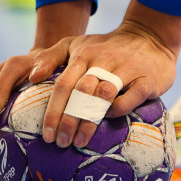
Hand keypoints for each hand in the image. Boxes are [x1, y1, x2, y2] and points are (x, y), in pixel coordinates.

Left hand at [31, 0, 180, 149]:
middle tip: (60, 143)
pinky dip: (120, 108)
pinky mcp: (147, 79)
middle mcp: (103, 61)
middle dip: (68, 120)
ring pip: (104, 95)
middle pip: (81, 92)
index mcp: (83, 55)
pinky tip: (110, 120)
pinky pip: (133, 95)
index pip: (63, 84)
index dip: (53, 111)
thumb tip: (31, 77)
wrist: (149, 36)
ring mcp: (126, 69)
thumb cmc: (105, 47)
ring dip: (90, 119)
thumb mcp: (76, 44)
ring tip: (80, 142)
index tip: (47, 135)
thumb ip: (50, 57)